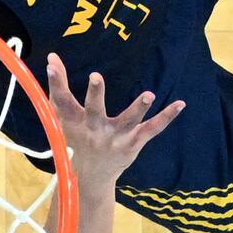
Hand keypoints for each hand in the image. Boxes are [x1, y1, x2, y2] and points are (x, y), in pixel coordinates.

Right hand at [44, 56, 183, 194]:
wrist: (90, 176)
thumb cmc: (74, 139)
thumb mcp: (62, 117)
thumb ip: (57, 87)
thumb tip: (52, 57)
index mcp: (74, 123)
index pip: (62, 100)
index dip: (56, 83)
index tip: (52, 64)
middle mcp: (94, 130)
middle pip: (94, 110)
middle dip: (95, 95)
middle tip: (96, 77)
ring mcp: (116, 137)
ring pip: (128, 121)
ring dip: (138, 108)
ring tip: (149, 94)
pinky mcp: (133, 142)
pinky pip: (152, 128)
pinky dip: (166, 117)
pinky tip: (180, 103)